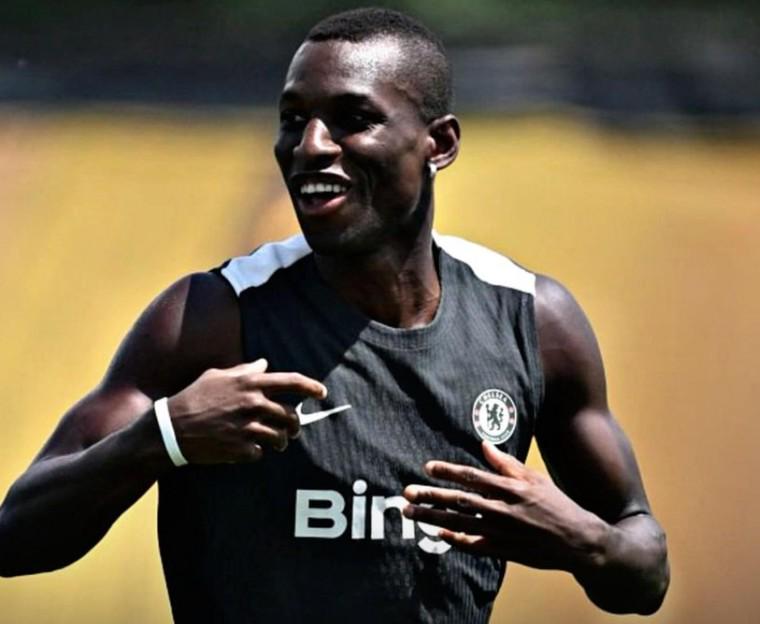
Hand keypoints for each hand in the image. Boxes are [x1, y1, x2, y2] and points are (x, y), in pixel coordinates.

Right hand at [166, 359, 326, 463]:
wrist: (171, 428)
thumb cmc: (193, 397)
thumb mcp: (217, 376)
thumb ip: (244, 370)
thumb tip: (264, 363)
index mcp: (249, 383)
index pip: (291, 382)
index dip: (311, 387)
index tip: (322, 393)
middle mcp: (252, 404)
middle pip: (290, 416)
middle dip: (295, 425)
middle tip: (292, 430)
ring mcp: (247, 427)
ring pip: (280, 437)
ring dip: (280, 442)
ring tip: (275, 442)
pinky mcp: (240, 448)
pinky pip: (260, 452)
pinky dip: (256, 452)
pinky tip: (245, 448)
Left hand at [402, 441, 607, 571]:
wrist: (578, 541)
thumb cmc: (556, 504)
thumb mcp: (534, 478)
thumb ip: (507, 463)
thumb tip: (484, 444)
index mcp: (512, 488)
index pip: (473, 476)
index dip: (448, 471)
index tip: (427, 467)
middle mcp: (504, 509)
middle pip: (460, 500)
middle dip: (431, 496)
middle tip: (407, 492)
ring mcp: (502, 532)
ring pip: (460, 523)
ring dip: (433, 517)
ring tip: (411, 513)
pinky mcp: (503, 551)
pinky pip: (473, 545)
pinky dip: (454, 540)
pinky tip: (437, 534)